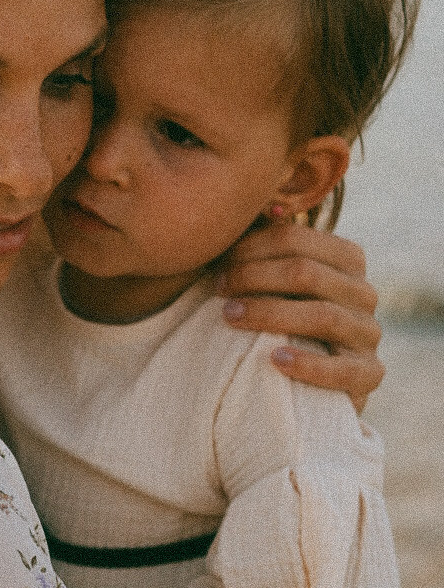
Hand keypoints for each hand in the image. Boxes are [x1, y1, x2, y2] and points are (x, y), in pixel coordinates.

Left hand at [217, 223, 382, 412]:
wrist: (303, 380)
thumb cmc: (280, 315)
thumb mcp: (275, 278)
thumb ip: (265, 246)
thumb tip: (259, 207)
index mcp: (346, 258)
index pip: (296, 240)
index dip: (251, 248)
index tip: (217, 264)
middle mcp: (364, 292)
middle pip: (306, 273)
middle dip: (253, 278)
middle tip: (218, 291)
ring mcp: (369, 333)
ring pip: (323, 315)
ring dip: (269, 314)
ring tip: (230, 317)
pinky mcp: (369, 374)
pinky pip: (344, 369)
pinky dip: (308, 364)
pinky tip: (274, 360)